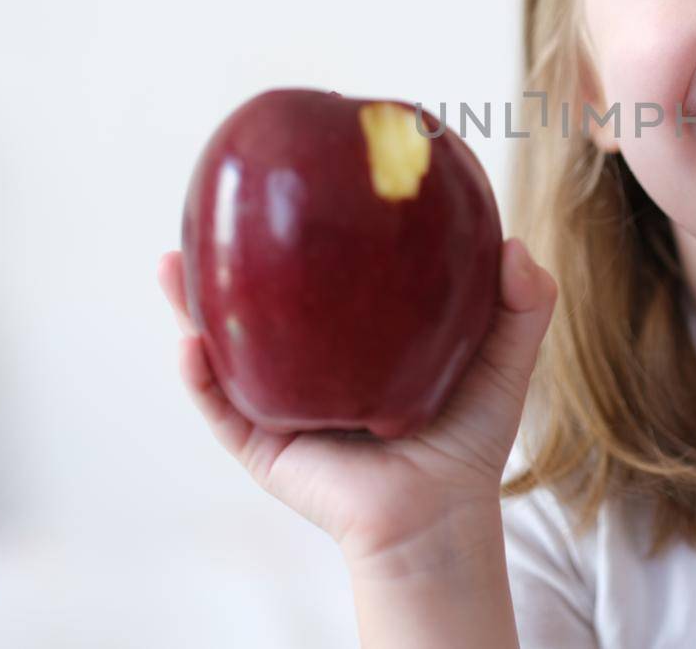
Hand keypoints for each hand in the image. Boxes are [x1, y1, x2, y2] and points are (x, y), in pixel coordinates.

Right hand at [157, 236, 556, 567]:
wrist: (441, 517)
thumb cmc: (470, 438)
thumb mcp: (503, 358)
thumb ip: (524, 302)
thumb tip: (514, 243)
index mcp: (352, 337)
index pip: (319, 274)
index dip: (300, 230)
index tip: (288, 177)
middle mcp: (308, 364)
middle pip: (256, 300)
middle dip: (225, 258)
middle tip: (210, 208)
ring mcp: (281, 402)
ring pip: (223, 347)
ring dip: (191, 306)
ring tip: (171, 262)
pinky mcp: (264, 446)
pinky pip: (223, 407)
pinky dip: (202, 376)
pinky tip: (192, 343)